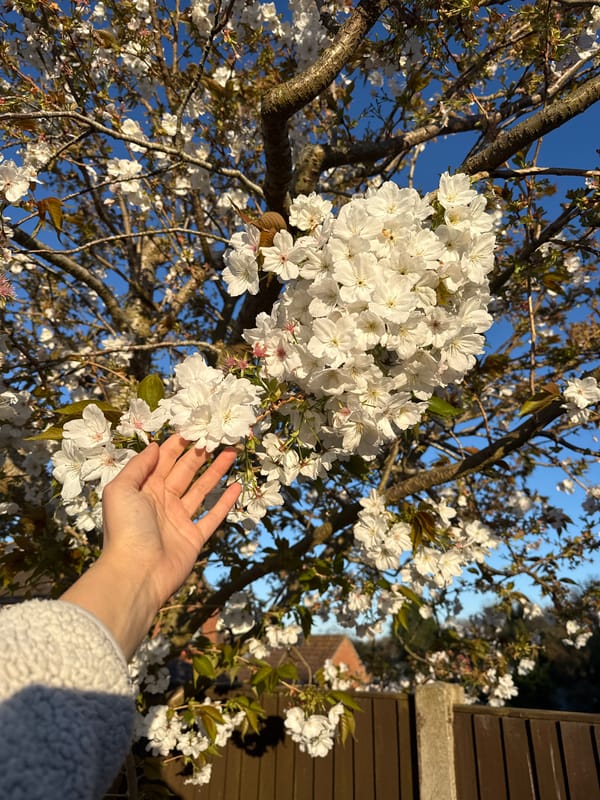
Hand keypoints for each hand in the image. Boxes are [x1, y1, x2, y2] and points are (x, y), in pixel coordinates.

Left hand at [61, 435, 239, 658]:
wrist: (136, 573)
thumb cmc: (125, 529)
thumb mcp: (121, 489)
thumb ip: (138, 466)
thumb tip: (156, 445)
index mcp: (144, 489)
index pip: (165, 460)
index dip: (179, 444)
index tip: (196, 426)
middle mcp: (162, 502)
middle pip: (186, 471)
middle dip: (201, 453)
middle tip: (219, 435)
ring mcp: (179, 520)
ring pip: (202, 489)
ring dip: (216, 471)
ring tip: (232, 452)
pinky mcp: (194, 538)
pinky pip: (212, 516)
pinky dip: (225, 502)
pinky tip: (236, 486)